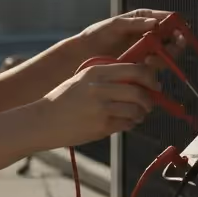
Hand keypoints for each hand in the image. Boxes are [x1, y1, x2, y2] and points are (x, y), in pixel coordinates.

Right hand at [33, 62, 161, 148]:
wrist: (43, 120)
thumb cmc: (63, 100)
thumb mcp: (83, 79)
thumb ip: (107, 77)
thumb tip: (136, 81)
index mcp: (96, 72)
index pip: (135, 70)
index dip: (150, 78)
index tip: (154, 85)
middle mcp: (100, 88)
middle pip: (139, 91)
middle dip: (150, 99)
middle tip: (150, 103)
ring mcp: (101, 108)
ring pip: (136, 109)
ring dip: (141, 113)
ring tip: (137, 114)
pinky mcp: (102, 126)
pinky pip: (126, 124)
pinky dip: (131, 123)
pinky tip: (125, 122)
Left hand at [78, 9, 187, 67]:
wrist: (83, 55)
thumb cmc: (97, 35)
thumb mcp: (115, 25)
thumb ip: (135, 23)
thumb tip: (156, 23)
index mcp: (143, 21)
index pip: (166, 20)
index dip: (176, 23)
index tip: (181, 28)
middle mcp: (148, 36)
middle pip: (171, 38)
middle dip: (176, 41)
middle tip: (176, 42)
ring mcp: (145, 52)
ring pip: (166, 53)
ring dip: (166, 54)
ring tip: (153, 55)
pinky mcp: (141, 66)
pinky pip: (155, 66)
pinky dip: (155, 64)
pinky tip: (147, 62)